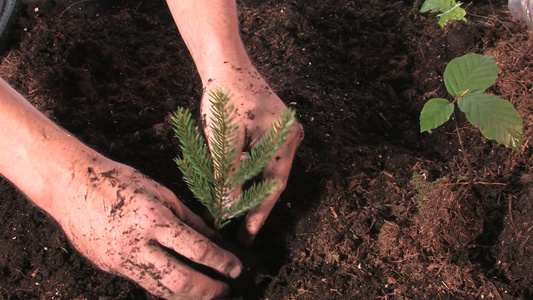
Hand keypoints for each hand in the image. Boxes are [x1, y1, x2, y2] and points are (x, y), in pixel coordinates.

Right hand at [52, 159, 241, 299]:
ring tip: (206, 291)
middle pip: (180, 281)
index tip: (235, 268)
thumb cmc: (120, 183)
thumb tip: (215, 240)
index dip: (221, 262)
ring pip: (161, 290)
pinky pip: (144, 283)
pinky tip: (181, 284)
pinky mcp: (110, 268)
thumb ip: (190, 220)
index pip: (196, 249)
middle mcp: (137, 245)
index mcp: (153, 219)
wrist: (72, 188)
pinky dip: (166, 287)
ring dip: (188, 295)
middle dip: (207, 290)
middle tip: (224, 288)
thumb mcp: (161, 193)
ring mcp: (120, 261)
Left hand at [200, 63, 303, 244]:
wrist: (227, 62)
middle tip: (239, 230)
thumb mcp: (225, 138)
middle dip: (254, 204)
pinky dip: (249, 173)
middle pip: (273, 180)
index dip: (260, 212)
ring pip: (268, 170)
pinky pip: (264, 158)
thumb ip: (228, 174)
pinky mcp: (274, 128)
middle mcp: (291, 137)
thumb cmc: (225, 96)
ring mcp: (284, 132)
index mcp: (284, 139)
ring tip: (231, 211)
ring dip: (250, 189)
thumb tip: (228, 207)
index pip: (274, 186)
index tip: (248, 234)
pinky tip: (234, 184)